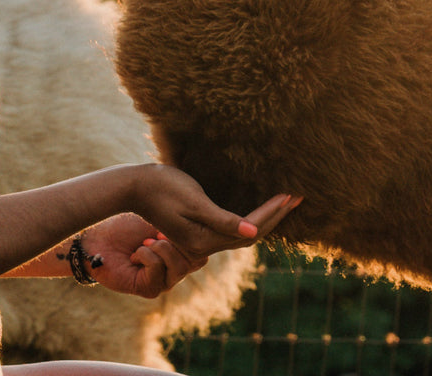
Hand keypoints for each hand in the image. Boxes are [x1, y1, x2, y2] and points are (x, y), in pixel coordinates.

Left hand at [81, 213, 207, 297]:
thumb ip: (181, 229)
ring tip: (143, 243)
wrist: (98, 238)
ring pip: (180, 267)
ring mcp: (165, 282)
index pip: (204, 250)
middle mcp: (176, 270)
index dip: (192, 235)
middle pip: (197, 260)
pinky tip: (135, 255)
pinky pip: (159, 270)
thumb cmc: (126, 225)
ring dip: (160, 249)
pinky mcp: (150, 289)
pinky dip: (146, 256)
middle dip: (176, 241)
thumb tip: (208, 228)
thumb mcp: (160, 221)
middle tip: (155, 234)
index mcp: (181, 253)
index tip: (168, 224)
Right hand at [120, 164, 301, 255]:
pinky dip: (250, 219)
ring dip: (266, 218)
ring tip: (286, 202)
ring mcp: (200, 239)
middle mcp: (204, 245)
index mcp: (203, 240)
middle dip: (276, 217)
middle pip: (250, 235)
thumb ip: (223, 219)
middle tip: (298, 197)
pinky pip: (232, 229)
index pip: (249, 230)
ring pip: (242, 233)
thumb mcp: (194, 201)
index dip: (272, 214)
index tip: (290, 196)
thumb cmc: (162, 187)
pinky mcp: (197, 230)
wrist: (133, 186)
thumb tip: (253, 230)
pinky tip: (260, 210)